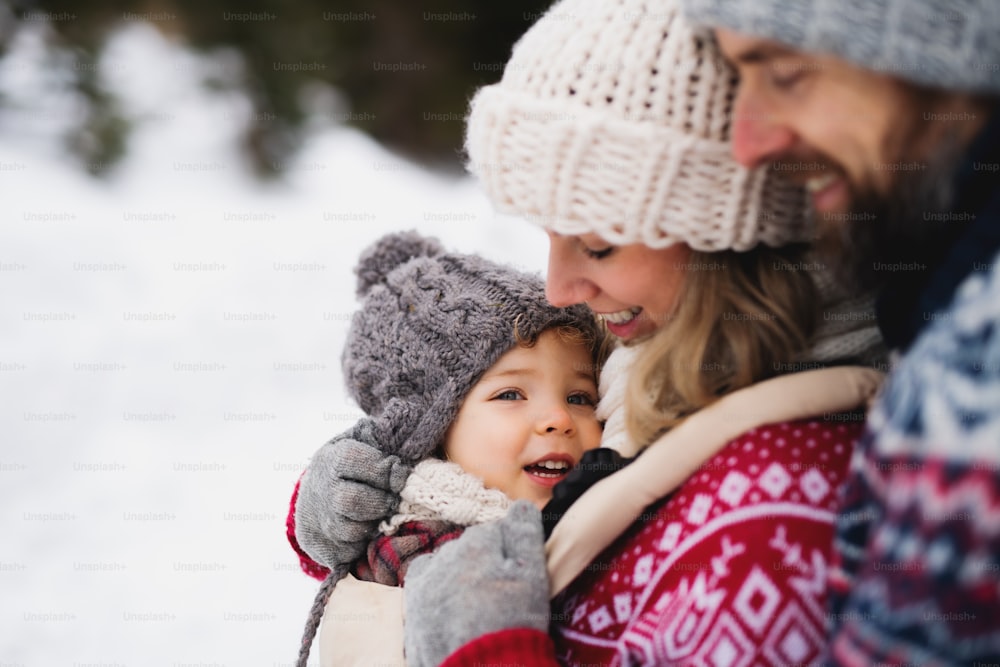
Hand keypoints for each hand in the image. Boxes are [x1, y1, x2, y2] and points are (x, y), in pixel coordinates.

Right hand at [294, 419, 411, 568]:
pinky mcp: (326, 546)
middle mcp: (322, 489)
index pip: (356, 462)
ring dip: (375, 522)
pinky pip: (350, 549)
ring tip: (384, 512)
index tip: (403, 473)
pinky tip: (371, 529)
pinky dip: (365, 541)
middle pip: (352, 500)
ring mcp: (321, 519)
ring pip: (352, 528)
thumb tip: (409, 415)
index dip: (385, 469)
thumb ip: (382, 434)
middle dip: (382, 500)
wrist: (315, 500)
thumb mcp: (361, 443)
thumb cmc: (350, 467)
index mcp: (332, 458)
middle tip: (397, 498)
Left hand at [403, 501, 548, 666]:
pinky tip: (452, 608)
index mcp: (475, 544)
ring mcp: (424, 583)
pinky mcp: (412, 609)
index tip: (518, 574)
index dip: (510, 552)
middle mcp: (444, 556)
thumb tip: (521, 505)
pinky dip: (437, 590)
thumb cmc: (512, 622)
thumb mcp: (531, 574)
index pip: (495, 532)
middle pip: (469, 548)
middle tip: (500, 593)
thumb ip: (524, 534)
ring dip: (459, 575)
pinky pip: (424, 585)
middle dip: (483, 562)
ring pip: (445, 565)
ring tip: (478, 605)